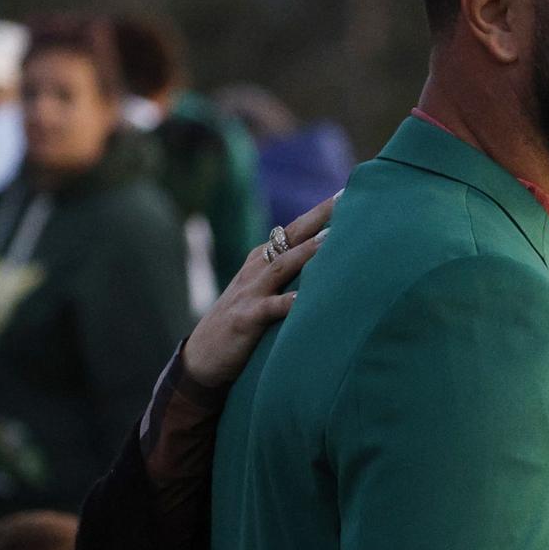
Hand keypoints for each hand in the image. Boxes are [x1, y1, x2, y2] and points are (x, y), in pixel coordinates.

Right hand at [182, 195, 335, 387]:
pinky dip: (288, 302)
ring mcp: (250, 293)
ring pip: (281, 267)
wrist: (202, 356)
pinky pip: (270, 308)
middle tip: (344, 201)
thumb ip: (287, 275)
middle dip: (316, 218)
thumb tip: (324, 259)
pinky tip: (305, 299)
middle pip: (290, 238)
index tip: (345, 193)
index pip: (294, 230)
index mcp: (262, 260)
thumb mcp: (262, 292)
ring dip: (306, 253)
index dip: (318, 213)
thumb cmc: (242, 321)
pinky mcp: (246, 318)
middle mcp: (256, 270)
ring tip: (331, 239)